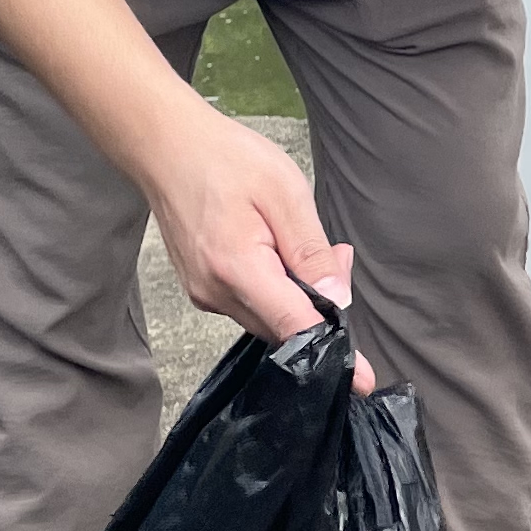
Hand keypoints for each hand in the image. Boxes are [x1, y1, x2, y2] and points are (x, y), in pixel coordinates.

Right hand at [135, 98, 372, 392]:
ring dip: (297, 295)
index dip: (331, 354)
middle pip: (285, 326)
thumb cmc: (226, 160)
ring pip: (269, 318)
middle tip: (338, 255)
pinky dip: (276, 289)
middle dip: (320, 304)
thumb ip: (312, 251)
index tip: (364, 382)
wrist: (166, 147)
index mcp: (237, 269)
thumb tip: (337, 299)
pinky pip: (252, 305)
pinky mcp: (203, 290)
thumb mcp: (284, 193)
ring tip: (298, 239)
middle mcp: (216, 293)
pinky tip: (278, 250)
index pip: (293, 328)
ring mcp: (205, 295)